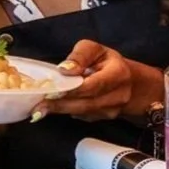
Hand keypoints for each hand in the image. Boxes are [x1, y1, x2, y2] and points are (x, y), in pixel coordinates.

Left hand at [43, 39, 163, 122]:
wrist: (131, 82)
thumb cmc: (107, 62)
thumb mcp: (95, 49)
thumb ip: (80, 55)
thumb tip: (65, 69)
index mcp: (118, 73)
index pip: (93, 85)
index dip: (72, 90)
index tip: (51, 91)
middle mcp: (119, 95)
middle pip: (86, 103)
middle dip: (61, 105)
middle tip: (38, 107)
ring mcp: (113, 110)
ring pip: (83, 112)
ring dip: (60, 111)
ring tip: (39, 109)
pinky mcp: (104, 118)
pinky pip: (83, 116)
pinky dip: (67, 112)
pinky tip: (53, 108)